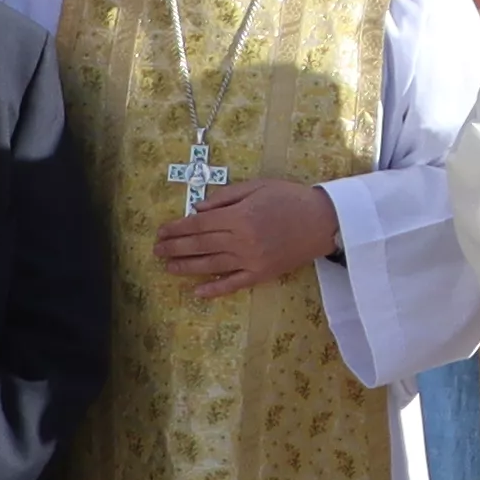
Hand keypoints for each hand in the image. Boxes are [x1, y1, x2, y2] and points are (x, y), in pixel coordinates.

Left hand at [155, 177, 341, 295]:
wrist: (323, 221)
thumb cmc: (290, 198)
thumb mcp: (257, 186)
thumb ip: (226, 197)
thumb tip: (197, 209)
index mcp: (239, 216)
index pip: (199, 224)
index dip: (177, 229)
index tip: (161, 231)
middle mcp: (241, 240)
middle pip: (200, 245)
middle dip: (175, 247)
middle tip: (156, 250)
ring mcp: (251, 260)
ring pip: (211, 266)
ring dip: (186, 267)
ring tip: (167, 267)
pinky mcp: (261, 275)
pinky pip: (234, 284)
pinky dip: (215, 290)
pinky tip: (197, 292)